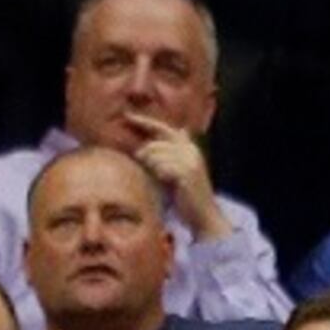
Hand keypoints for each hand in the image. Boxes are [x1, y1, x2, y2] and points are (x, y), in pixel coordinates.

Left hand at [125, 118, 224, 232]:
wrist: (203, 214)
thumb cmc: (184, 194)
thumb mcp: (173, 171)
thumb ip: (163, 156)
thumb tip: (144, 146)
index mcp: (187, 147)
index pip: (163, 129)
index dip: (144, 122)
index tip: (126, 116)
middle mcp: (190, 150)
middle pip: (154, 144)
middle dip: (145, 156)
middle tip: (150, 170)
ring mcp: (189, 160)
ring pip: (155, 155)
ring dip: (152, 168)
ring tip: (162, 179)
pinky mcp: (187, 171)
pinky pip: (161, 167)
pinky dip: (158, 175)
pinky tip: (166, 182)